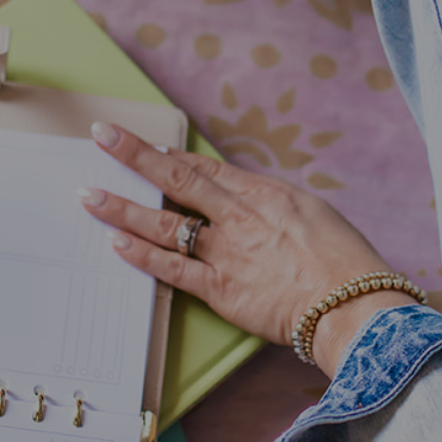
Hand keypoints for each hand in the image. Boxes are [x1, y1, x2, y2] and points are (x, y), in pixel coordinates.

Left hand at [80, 122, 415, 376]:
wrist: (352, 304)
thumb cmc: (344, 262)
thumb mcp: (315, 216)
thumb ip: (277, 208)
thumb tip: (252, 206)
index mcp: (266, 194)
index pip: (207, 168)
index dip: (172, 155)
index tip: (147, 144)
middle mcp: (240, 217)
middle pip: (177, 180)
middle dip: (135, 156)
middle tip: (103, 137)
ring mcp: (227, 252)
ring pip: (163, 224)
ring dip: (122, 208)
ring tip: (90, 195)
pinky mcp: (221, 289)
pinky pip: (171, 269)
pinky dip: (141, 256)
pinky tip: (115, 244)